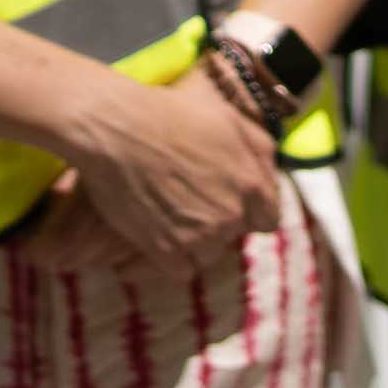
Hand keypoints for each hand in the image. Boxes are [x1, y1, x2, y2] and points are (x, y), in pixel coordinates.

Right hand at [55, 67, 280, 282]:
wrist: (118, 130)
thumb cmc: (171, 115)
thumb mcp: (231, 121)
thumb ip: (259, 152)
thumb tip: (269, 175)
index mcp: (251, 183)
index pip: (267, 219)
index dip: (249, 212)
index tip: (229, 204)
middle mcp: (231, 214)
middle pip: (233, 235)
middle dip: (218, 223)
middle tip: (189, 203)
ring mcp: (199, 235)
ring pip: (209, 255)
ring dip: (194, 244)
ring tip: (169, 222)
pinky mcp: (166, 250)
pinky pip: (180, 272)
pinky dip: (168, 262)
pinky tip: (152, 244)